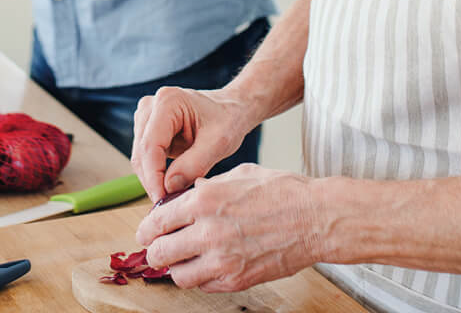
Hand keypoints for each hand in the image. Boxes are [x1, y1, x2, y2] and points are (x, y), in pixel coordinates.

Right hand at [131, 86, 254, 202]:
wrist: (230, 109)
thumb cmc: (227, 120)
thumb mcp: (218, 143)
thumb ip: (194, 165)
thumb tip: (167, 187)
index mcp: (168, 101)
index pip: (150, 145)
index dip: (154, 176)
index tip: (162, 200)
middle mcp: (151, 105)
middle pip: (142, 152)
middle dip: (153, 181)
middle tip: (169, 205)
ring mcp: (147, 116)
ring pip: (140, 157)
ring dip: (153, 179)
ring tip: (172, 197)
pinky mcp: (148, 128)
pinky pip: (145, 157)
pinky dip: (156, 174)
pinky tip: (170, 185)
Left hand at [135, 164, 321, 291]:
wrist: (315, 218)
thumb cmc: (281, 191)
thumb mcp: (238, 174)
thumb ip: (209, 186)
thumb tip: (190, 193)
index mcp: (205, 200)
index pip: (157, 220)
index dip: (147, 228)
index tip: (145, 231)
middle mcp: (208, 232)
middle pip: (160, 252)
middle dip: (155, 250)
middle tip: (157, 247)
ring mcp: (222, 260)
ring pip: (178, 276)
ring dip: (175, 268)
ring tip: (182, 259)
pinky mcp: (237, 280)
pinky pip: (203, 286)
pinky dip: (199, 278)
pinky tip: (206, 265)